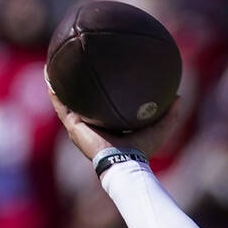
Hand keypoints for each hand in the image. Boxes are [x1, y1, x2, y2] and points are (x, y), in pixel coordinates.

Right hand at [45, 64, 182, 160]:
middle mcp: (93, 126)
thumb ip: (170, 114)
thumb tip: (179, 96)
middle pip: (83, 102)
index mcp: (110, 126)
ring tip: (54, 64)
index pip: (104, 107)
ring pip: (66, 101)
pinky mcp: (73, 126)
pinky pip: (60, 103)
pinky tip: (49, 73)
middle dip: (79, 86)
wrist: (124, 162)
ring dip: (60, 84)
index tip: (103, 77)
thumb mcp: (159, 128)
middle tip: (77, 66)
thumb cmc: (142, 150)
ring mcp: (80, 126)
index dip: (102, 93)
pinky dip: (53, 89)